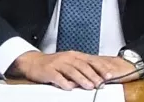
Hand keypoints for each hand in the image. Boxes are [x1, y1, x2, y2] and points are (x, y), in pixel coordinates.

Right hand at [8, 51, 132, 90]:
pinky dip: (64, 82)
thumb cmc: (54, 64)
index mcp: (74, 55)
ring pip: (72, 70)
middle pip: (82, 65)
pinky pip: (57, 76)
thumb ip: (83, 69)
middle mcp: (67, 58)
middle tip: (101, 83)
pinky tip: (69, 87)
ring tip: (89, 86)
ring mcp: (57, 63)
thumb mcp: (70, 63)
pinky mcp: (48, 71)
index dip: (100, 67)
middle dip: (93, 75)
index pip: (90, 60)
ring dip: (82, 79)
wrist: (33, 62)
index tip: (109, 75)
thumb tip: (99, 77)